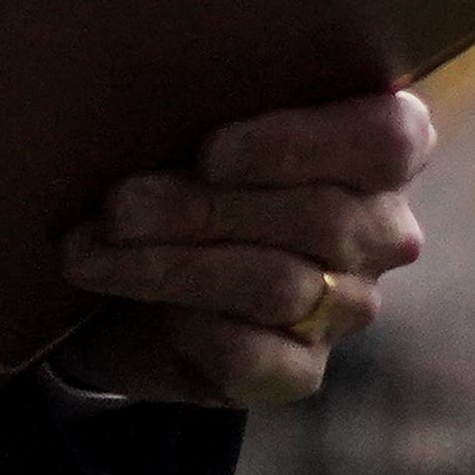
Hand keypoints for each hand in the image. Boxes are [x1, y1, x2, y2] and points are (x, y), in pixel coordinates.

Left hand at [49, 87, 436, 406]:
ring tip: (89, 250)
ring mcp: (348, 306)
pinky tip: (127, 302)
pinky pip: (251, 353)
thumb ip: (208, 105)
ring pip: (276, 286)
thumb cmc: (180, 168)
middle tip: (118, 206)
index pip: (384, 141)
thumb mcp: (195, 123)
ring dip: (170, 266)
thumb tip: (158, 109)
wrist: (141, 277)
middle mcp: (382, 228)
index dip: (299, 146)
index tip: (211, 153)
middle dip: (202, 210)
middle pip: (319, 218)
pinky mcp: (299, 370)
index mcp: (382, 144)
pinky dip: (184, 326)